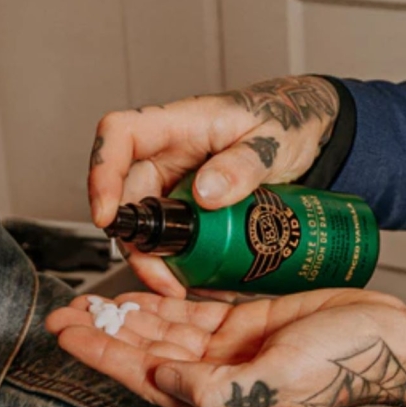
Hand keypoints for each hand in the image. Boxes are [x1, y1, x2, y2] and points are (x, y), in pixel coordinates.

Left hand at [46, 289, 405, 406]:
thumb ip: (215, 388)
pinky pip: (192, 314)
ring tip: (93, 301)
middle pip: (148, 354)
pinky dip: (165, 304)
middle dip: (107, 334)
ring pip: (166, 332)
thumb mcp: (279, 381)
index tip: (71, 334)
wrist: (382, 336)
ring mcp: (230, 349)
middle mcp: (219, 377)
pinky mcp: (243, 323)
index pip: (148, 379)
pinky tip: (142, 294)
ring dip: (130, 317)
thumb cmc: (342, 360)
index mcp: (223, 403)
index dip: (105, 356)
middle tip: (69, 312)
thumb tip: (160, 376)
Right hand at [88, 76, 338, 296]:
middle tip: (162, 277)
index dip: (103, 172)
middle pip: (127, 193)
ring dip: (156, 259)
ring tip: (182, 286)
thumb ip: (243, 164)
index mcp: (180, 123)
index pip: (120, 135)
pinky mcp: (190, 204)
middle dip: (137, 241)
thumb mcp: (272, 141)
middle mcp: (169, 153)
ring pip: (147, 222)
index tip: (107, 215)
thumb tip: (206, 193)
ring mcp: (177, 180)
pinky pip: (172, 233)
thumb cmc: (284, 120)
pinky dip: (179, 259)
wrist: (303, 132)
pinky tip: (200, 278)